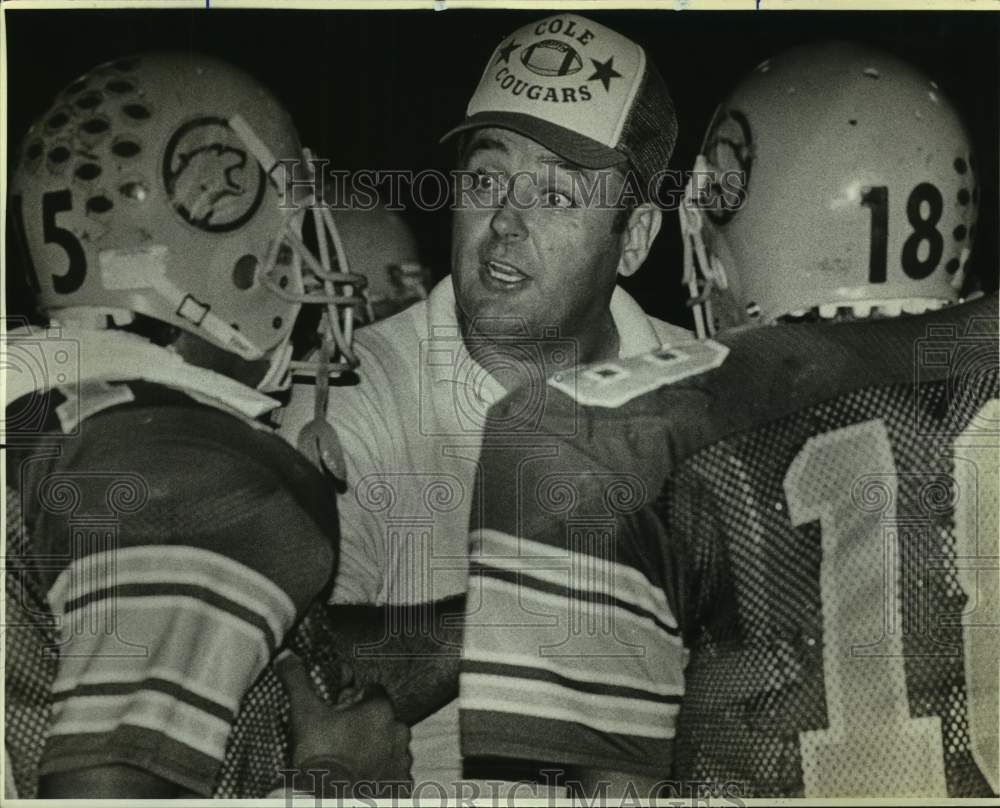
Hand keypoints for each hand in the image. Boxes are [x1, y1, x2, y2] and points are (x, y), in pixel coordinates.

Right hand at [276, 651, 411, 793]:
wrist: (327, 801)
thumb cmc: (320, 755)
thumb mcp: (304, 713)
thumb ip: (298, 681)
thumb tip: (287, 655)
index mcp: (381, 709)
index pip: (372, 692)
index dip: (354, 699)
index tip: (338, 711)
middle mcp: (399, 731)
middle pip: (383, 719)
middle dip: (366, 724)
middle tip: (340, 737)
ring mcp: (402, 760)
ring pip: (390, 746)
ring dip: (376, 749)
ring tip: (350, 761)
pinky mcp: (401, 785)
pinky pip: (395, 774)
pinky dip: (382, 774)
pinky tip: (362, 779)